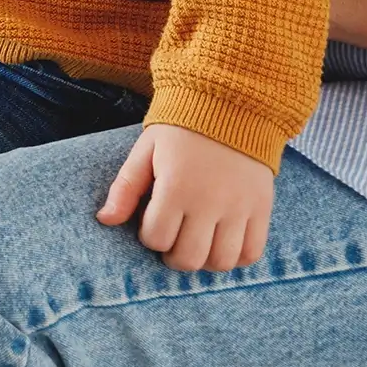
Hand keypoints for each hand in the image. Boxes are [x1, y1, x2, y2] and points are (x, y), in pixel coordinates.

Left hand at [97, 124, 273, 271]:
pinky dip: (236, 258)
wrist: (230, 103)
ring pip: (220, 262)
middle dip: (173, 255)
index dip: (149, 234)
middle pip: (188, 258)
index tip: (153, 219)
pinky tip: (223, 242)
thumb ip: (126, 187)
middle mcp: (209, 202)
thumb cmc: (181, 129)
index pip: (156, 239)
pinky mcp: (261, 208)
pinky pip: (252, 253)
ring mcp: (239, 207)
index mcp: (176, 186)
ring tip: (197, 242)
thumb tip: (104, 220)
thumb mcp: (147, 149)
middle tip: (173, 238)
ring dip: (204, 260)